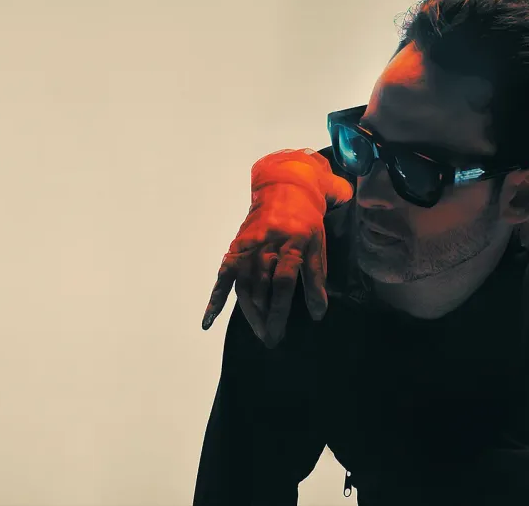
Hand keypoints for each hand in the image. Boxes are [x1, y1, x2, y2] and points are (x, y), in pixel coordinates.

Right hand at [201, 149, 351, 346]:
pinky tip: (209, 320)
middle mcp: (266, 247)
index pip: (284, 282)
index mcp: (290, 244)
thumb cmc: (306, 221)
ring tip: (258, 332)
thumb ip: (317, 278)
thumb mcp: (319, 244)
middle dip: (266, 317)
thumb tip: (319, 313)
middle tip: (271, 340)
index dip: (282, 308)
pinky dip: (215, 298)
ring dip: (249, 313)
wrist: (285, 189)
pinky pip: (224, 277)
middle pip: (262, 288)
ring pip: (244, 286)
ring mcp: (248, 248)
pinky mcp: (236, 249)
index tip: (283, 329)